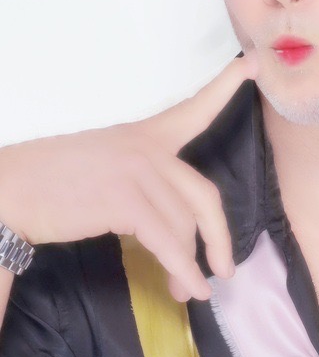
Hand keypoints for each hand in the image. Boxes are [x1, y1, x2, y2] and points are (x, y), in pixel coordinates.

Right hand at [0, 56, 252, 300]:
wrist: (9, 191)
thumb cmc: (51, 184)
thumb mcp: (106, 168)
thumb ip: (146, 187)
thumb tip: (179, 234)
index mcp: (141, 135)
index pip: (191, 110)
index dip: (225, 88)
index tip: (255, 66)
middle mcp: (145, 148)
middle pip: (204, 196)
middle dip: (219, 237)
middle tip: (226, 269)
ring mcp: (137, 171)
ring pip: (184, 227)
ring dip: (191, 265)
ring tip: (189, 290)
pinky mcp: (126, 201)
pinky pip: (169, 244)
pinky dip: (184, 271)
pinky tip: (192, 289)